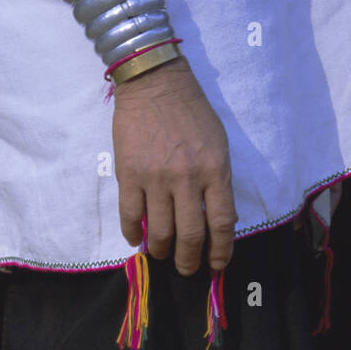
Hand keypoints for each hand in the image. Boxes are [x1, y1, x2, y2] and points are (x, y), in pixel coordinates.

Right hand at [112, 56, 236, 274]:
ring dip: (162, 251)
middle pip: (190, 236)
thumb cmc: (191, 112)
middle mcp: (186, 178)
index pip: (221, 224)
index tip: (217, 264)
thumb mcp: (218, 145)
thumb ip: (219, 183)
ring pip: (159, 232)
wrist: (154, 80)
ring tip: (162, 254)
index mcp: (214, 170)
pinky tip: (137, 240)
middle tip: (186, 268)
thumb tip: (218, 223)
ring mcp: (155, 177)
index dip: (221, 252)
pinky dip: (134, 234)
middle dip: (189, 261)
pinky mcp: (129, 174)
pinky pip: (130, 216)